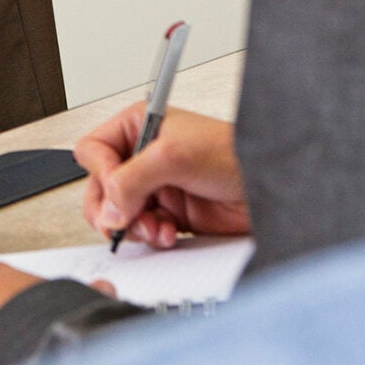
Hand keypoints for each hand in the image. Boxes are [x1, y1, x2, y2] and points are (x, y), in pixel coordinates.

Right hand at [73, 104, 251, 248]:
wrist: (270, 185)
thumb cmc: (232, 154)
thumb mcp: (173, 156)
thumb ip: (131, 179)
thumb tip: (108, 208)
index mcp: (138, 128)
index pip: (94, 151)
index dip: (101, 173)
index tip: (116, 189)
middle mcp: (143, 158)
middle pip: (101, 187)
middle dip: (111, 208)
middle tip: (121, 221)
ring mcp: (157, 187)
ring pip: (120, 213)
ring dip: (134, 226)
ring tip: (154, 227)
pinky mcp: (172, 214)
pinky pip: (144, 230)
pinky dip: (152, 236)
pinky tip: (168, 233)